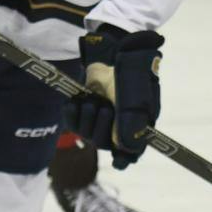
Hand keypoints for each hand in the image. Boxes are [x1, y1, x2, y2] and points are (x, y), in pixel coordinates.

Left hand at [66, 24, 162, 167]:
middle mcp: (118, 123)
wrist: (113, 48)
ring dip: (87, 119)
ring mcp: (100, 115)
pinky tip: (76, 102)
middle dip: (101, 129)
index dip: (125, 158)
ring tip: (92, 101)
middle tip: (105, 109)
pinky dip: (72, 114)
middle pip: (105, 144)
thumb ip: (131, 124)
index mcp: (138, 124)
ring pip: (87, 135)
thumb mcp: (136, 98)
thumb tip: (126, 149)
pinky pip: (72, 124)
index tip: (119, 163)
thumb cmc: (131, 72)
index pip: (132, 150)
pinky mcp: (82, 108)